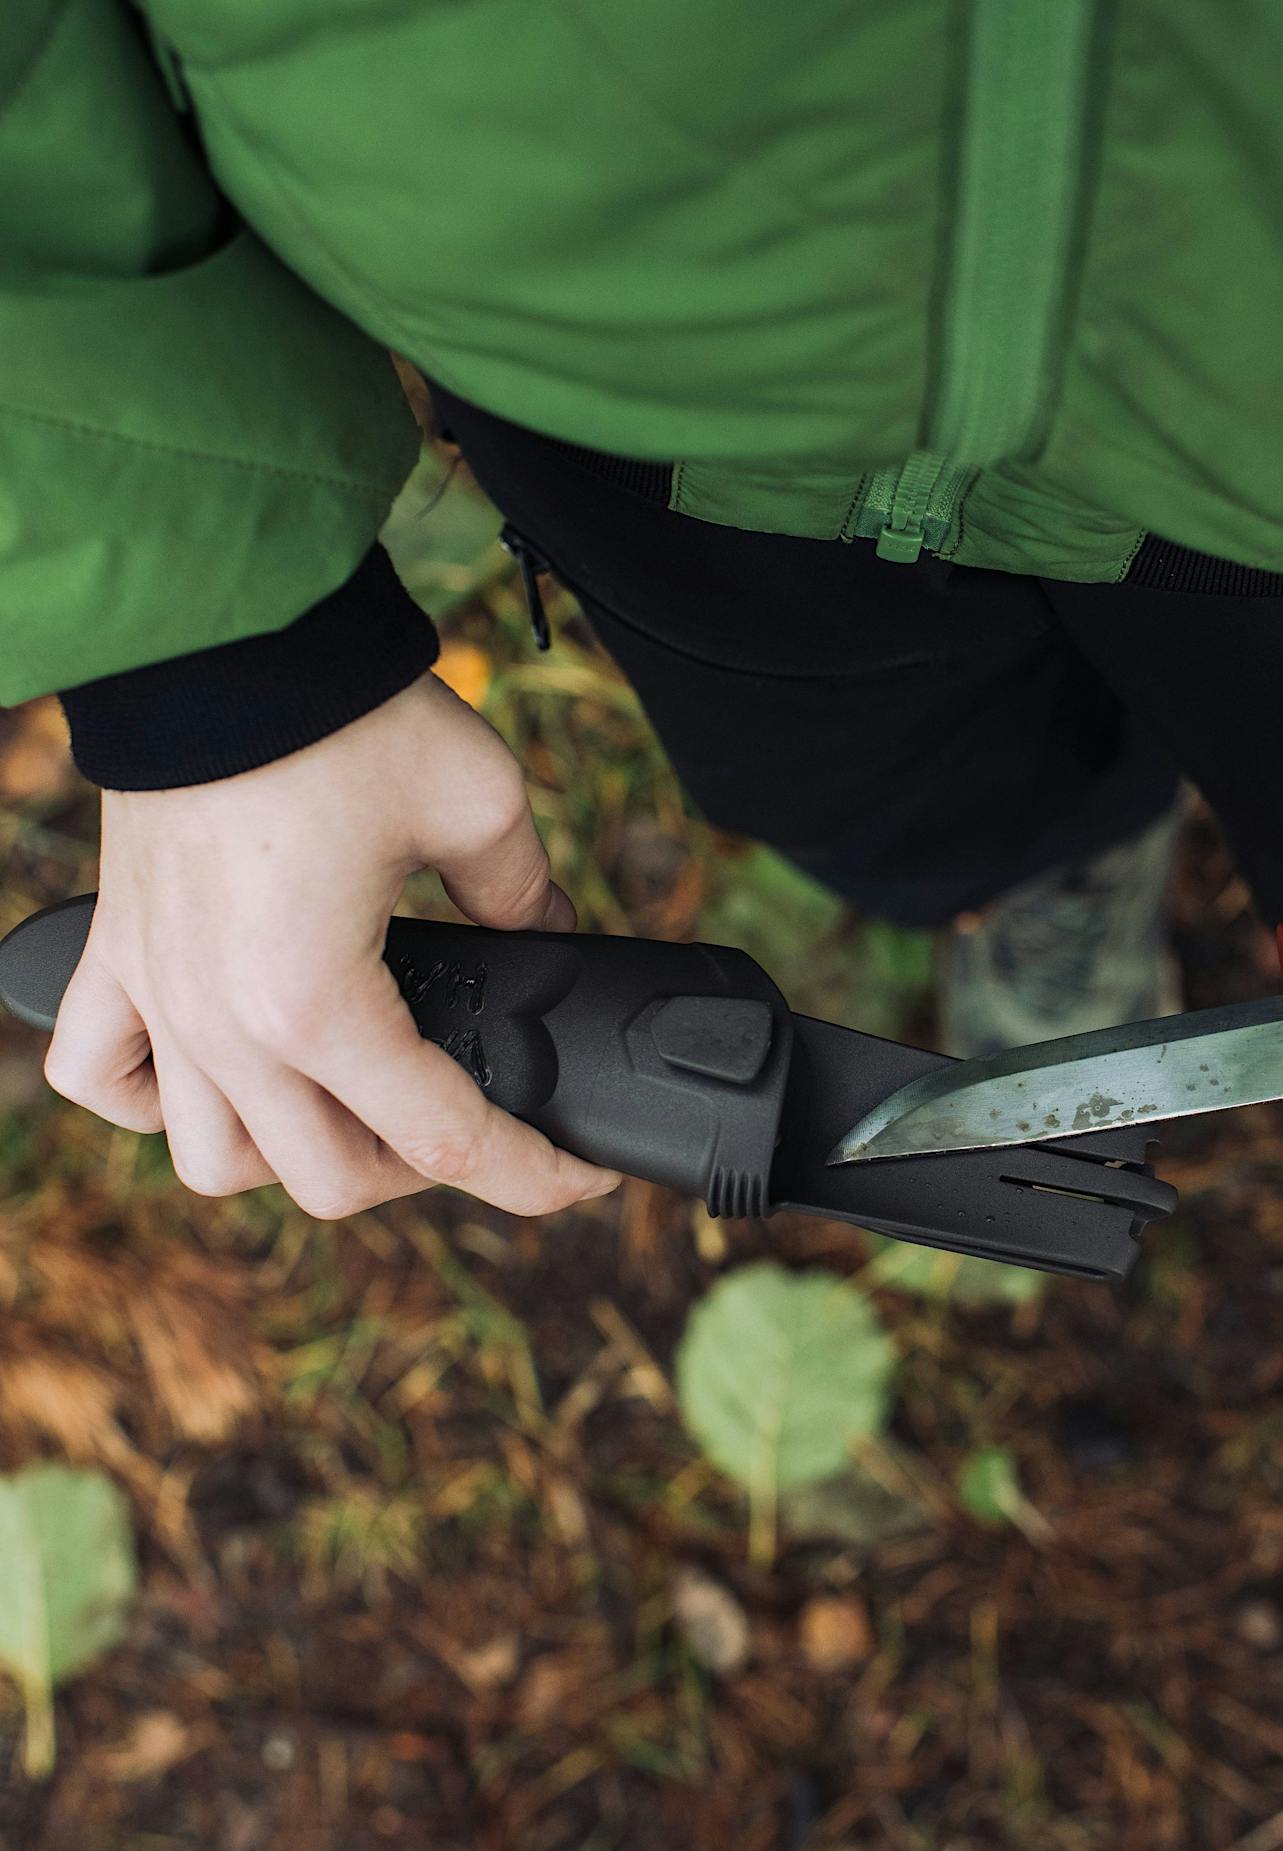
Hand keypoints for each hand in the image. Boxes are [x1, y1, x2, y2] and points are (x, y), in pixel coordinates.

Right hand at [47, 674, 619, 1217]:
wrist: (219, 636)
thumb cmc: (340, 717)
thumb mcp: (481, 806)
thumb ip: (526, 894)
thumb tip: (548, 931)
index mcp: (317, 1006)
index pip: (443, 1142)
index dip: (531, 1174)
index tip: (579, 1177)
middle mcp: (225, 1028)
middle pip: (329, 1180)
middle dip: (421, 1172)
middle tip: (475, 1122)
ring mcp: (161, 1000)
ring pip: (214, 1161)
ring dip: (294, 1157)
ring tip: (357, 1112)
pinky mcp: (118, 956)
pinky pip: (102, 1077)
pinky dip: (157, 1102)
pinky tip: (216, 1076)